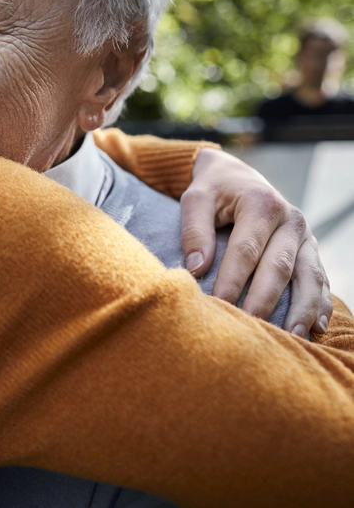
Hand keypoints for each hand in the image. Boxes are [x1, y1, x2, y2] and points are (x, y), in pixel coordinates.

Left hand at [180, 148, 330, 336]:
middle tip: (252, 329)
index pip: (246, 249)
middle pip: (279, 266)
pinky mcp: (311, 249)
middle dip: (265, 300)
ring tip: (292, 336)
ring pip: (309, 276)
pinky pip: (320, 278)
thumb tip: (196, 268)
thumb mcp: (196, 199)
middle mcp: (290, 219)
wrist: (236, 176)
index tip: (220, 304)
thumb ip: (194, 230)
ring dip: (302, 308)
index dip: (233, 279)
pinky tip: (316, 328)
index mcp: (262, 203)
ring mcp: (305, 236)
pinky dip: (320, 303)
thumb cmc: (213, 190)